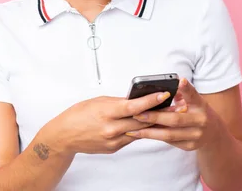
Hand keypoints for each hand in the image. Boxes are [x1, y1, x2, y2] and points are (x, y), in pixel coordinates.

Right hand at [44, 91, 172, 155]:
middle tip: (177, 106)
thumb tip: (136, 100)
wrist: (65, 136)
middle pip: (142, 121)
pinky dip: (139, 131)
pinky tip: (149, 125)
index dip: (151, 100)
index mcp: (107, 112)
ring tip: (169, 115)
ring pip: (139, 131)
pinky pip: (131, 138)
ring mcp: (113, 140)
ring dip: (154, 123)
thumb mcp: (99, 101)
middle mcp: (111, 128)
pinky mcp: (114, 148)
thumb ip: (119, 102)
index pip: (134, 106)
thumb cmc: (79, 114)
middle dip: (161, 113)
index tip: (164, 94)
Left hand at [127, 78, 220, 150]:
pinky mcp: (190, 146)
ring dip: (150, 131)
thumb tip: (164, 87)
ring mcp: (196, 135)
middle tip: (137, 114)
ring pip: (169, 134)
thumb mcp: (194, 101)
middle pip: (175, 119)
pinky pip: (170, 142)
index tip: (180, 81)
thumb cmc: (197, 112)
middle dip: (154, 117)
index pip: (193, 95)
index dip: (186, 88)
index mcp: (201, 105)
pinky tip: (143, 134)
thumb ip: (182, 94)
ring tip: (133, 129)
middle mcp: (201, 121)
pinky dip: (156, 137)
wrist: (213, 134)